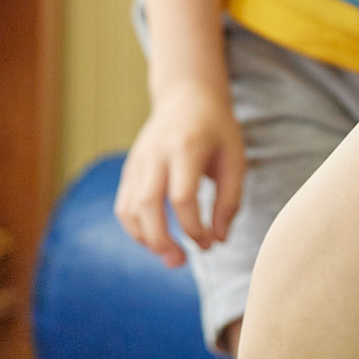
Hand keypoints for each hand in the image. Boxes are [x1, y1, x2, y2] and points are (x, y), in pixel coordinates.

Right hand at [114, 84, 246, 266]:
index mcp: (186, 148)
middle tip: (180, 261)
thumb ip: (230, 201)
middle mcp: (155, 154)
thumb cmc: (217, 131)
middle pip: (147, 204)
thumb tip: (218, 240)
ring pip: (129, 208)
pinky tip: (156, 240)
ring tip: (170, 256)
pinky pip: (123, 205)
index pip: (182, 197)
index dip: (194, 227)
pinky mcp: (130, 169)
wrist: (187, 96)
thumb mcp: (235, 160)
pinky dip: (135, 228)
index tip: (208, 243)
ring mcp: (138, 161)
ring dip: (145, 239)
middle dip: (161, 240)